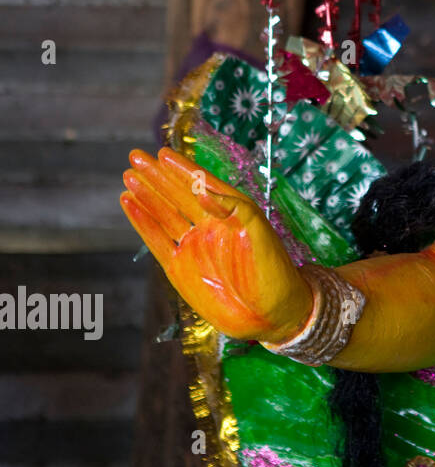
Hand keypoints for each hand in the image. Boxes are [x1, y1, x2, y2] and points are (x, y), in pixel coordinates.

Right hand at [120, 148, 312, 342]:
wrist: (270, 313)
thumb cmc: (272, 271)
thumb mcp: (259, 233)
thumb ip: (233, 209)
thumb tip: (202, 190)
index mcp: (230, 213)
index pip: (202, 185)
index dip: (183, 169)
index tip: (163, 153)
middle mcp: (209, 226)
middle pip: (177, 195)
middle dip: (158, 176)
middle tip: (136, 156)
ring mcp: (193, 246)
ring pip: (164, 214)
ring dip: (147, 195)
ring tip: (129, 175)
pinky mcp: (179, 267)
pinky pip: (156, 240)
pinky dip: (142, 222)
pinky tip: (130, 204)